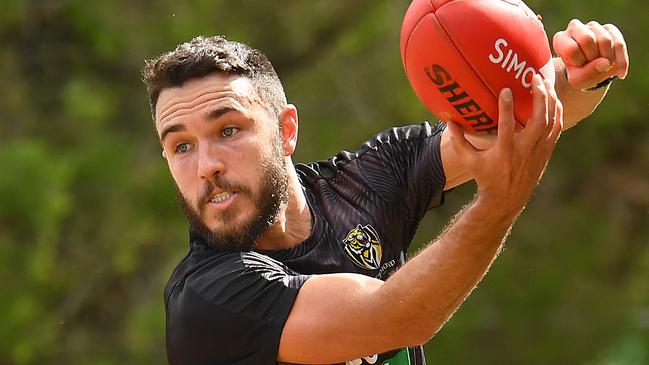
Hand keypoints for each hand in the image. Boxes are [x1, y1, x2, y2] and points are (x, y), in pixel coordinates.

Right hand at [446, 75, 562, 214]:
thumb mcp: (468, 161)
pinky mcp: (546, 152)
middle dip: (540, 97)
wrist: (506, 199)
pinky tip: (553, 99)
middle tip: (535, 78)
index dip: (507, 107)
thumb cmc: (485, 176)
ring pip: (551, 122)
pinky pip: (556, 128)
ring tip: (545, 82)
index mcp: (504, 152)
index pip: (507, 126)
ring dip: (550, 101)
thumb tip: (449, 121)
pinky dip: (556, 112)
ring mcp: (538, 152)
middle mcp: (524, 151)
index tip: (506, 89)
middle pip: (538, 121)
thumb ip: (458, 141)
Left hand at [553, 19, 628, 89]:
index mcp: (560, 39)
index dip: (579, 62)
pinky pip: (619, 43)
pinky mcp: (610, 29)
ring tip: (603, 67)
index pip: (571, 48)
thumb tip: (606, 63)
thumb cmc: (579, 74)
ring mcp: (593, 26)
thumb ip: (587, 74)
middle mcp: (575, 28)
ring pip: (605, 40)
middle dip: (593, 58)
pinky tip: (619, 73)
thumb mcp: (578, 80)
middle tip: (592, 66)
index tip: (578, 67)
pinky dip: (620, 61)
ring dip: (607, 59)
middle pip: (587, 39)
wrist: (592, 72)